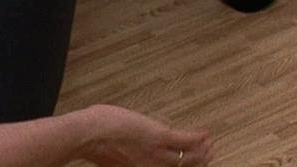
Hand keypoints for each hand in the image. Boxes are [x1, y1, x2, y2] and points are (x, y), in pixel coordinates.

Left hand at [79, 105, 212, 166]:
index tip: (185, 164)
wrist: (87, 136)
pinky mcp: (159, 137)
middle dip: (197, 163)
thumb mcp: (108, 157)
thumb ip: (119, 158)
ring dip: (203, 152)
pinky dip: (198, 138)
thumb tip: (114, 151)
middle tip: (206, 156)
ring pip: (188, 158)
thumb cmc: (90, 143)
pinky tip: (206, 134)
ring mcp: (156, 153)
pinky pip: (186, 140)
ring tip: (209, 145)